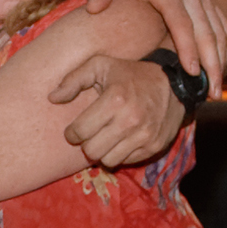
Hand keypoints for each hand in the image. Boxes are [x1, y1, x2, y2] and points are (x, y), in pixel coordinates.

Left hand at [47, 56, 183, 168]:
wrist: (174, 84)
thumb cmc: (131, 74)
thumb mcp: (101, 66)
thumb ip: (74, 79)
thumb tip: (52, 98)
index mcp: (115, 99)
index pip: (81, 132)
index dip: (72, 133)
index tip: (75, 129)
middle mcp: (131, 120)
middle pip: (92, 151)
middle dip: (86, 144)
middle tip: (91, 134)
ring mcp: (144, 136)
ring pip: (108, 161)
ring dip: (103, 151)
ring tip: (105, 138)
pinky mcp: (154, 147)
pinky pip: (126, 161)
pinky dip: (120, 153)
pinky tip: (122, 139)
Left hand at [85, 0, 226, 95]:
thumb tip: (94, 6)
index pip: (181, 22)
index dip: (187, 47)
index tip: (191, 72)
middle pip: (206, 31)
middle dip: (211, 63)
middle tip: (212, 94)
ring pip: (219, 30)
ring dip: (221, 60)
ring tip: (216, 91)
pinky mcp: (209, 1)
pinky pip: (223, 26)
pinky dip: (225, 49)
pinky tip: (219, 71)